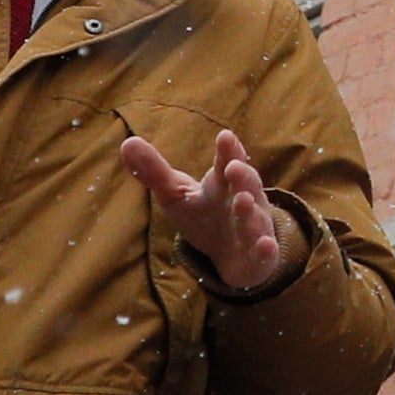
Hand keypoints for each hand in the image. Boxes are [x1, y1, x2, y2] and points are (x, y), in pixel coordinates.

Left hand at [119, 129, 294, 297]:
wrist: (232, 257)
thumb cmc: (203, 217)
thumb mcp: (176, 194)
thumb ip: (154, 171)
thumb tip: (127, 141)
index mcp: (223, 183)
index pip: (226, 162)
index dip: (227, 150)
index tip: (224, 137)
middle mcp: (243, 200)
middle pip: (245, 185)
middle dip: (242, 176)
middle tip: (233, 167)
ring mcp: (254, 227)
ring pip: (254, 217)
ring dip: (249, 210)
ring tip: (242, 201)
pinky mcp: (259, 254)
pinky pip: (265, 252)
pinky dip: (267, 248)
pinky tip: (265, 245)